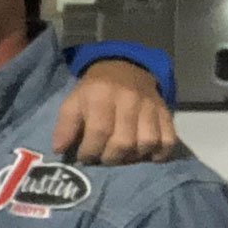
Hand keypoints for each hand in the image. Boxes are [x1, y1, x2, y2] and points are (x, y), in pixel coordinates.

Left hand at [54, 59, 176, 164]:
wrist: (124, 68)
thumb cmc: (94, 90)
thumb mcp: (73, 102)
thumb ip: (65, 125)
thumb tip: (59, 150)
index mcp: (102, 95)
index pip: (99, 131)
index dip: (89, 151)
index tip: (84, 157)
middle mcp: (128, 99)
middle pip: (124, 141)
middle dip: (110, 158)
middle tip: (102, 158)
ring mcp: (150, 106)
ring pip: (147, 142)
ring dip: (133, 157)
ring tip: (121, 156)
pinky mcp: (165, 111)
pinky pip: (168, 139)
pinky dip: (159, 153)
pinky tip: (146, 156)